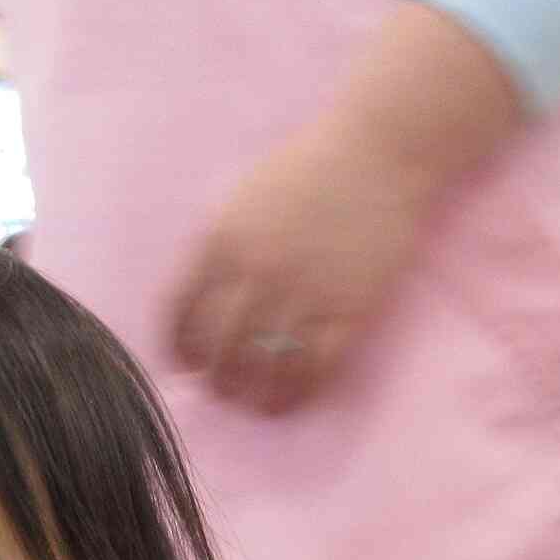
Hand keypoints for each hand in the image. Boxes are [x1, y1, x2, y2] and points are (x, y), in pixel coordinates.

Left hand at [165, 113, 435, 414]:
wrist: (378, 154)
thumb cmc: (309, 170)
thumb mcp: (243, 198)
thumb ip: (220, 246)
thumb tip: (205, 302)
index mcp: (220, 240)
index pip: (183, 314)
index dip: (181, 349)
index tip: (186, 367)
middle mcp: (256, 271)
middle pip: (221, 348)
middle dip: (216, 380)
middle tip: (223, 391)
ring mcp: (303, 293)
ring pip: (265, 367)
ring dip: (254, 396)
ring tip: (255, 405)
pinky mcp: (348, 310)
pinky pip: (315, 368)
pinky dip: (298, 393)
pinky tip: (291, 401)